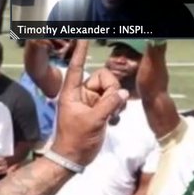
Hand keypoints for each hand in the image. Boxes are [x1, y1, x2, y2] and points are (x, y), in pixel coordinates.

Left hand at [49, 39, 128, 166]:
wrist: (74, 158)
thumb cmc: (76, 140)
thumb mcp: (93, 121)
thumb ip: (109, 103)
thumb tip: (122, 92)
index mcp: (71, 93)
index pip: (76, 67)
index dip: (80, 52)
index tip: (83, 36)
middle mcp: (81, 94)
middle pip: (103, 78)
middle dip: (112, 90)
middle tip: (111, 107)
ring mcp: (91, 102)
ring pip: (111, 89)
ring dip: (116, 101)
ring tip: (111, 117)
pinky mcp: (98, 110)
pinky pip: (113, 101)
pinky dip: (116, 109)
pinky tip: (113, 121)